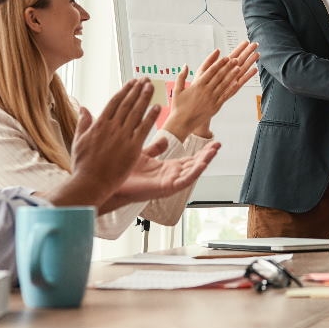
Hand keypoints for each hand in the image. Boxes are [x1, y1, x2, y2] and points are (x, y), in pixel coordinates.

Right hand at [61, 78, 158, 204]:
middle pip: (127, 104)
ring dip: (144, 98)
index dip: (125, 91)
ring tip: (151, 86)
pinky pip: (144, 129)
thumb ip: (83, 123)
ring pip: (136, 112)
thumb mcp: (78, 141)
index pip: (114, 102)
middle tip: (144, 79)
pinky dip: (151, 117)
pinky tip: (157, 107)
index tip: (132, 82)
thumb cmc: (83, 165)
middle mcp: (111, 127)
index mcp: (99, 124)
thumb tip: (83, 108)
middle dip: (137, 90)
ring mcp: (122, 137)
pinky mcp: (132, 148)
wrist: (90, 183)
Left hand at [103, 141, 221, 207]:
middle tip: (218, 144)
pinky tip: (202, 164)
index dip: (201, 151)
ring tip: (214, 151)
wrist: (110, 182)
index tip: (212, 141)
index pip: (189, 159)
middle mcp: (170, 176)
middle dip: (207, 155)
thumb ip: (155, 149)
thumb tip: (164, 140)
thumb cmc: (124, 173)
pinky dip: (194, 173)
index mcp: (167, 169)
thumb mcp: (143, 155)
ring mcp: (169, 183)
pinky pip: (183, 181)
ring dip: (204, 162)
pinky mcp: (165, 188)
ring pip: (192, 172)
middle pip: (194, 165)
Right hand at [162, 43, 258, 138]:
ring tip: (239, 68)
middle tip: (235, 59)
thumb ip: (181, 76)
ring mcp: (212, 99)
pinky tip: (237, 83)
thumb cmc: (178, 107)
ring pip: (224, 84)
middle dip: (228, 66)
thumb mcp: (177, 90)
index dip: (218, 63)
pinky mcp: (215, 106)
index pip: (210, 71)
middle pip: (219, 75)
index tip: (224, 57)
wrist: (182, 123)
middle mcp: (206, 91)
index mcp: (197, 85)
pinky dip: (231, 88)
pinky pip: (225, 96)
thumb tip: (185, 65)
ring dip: (232, 75)